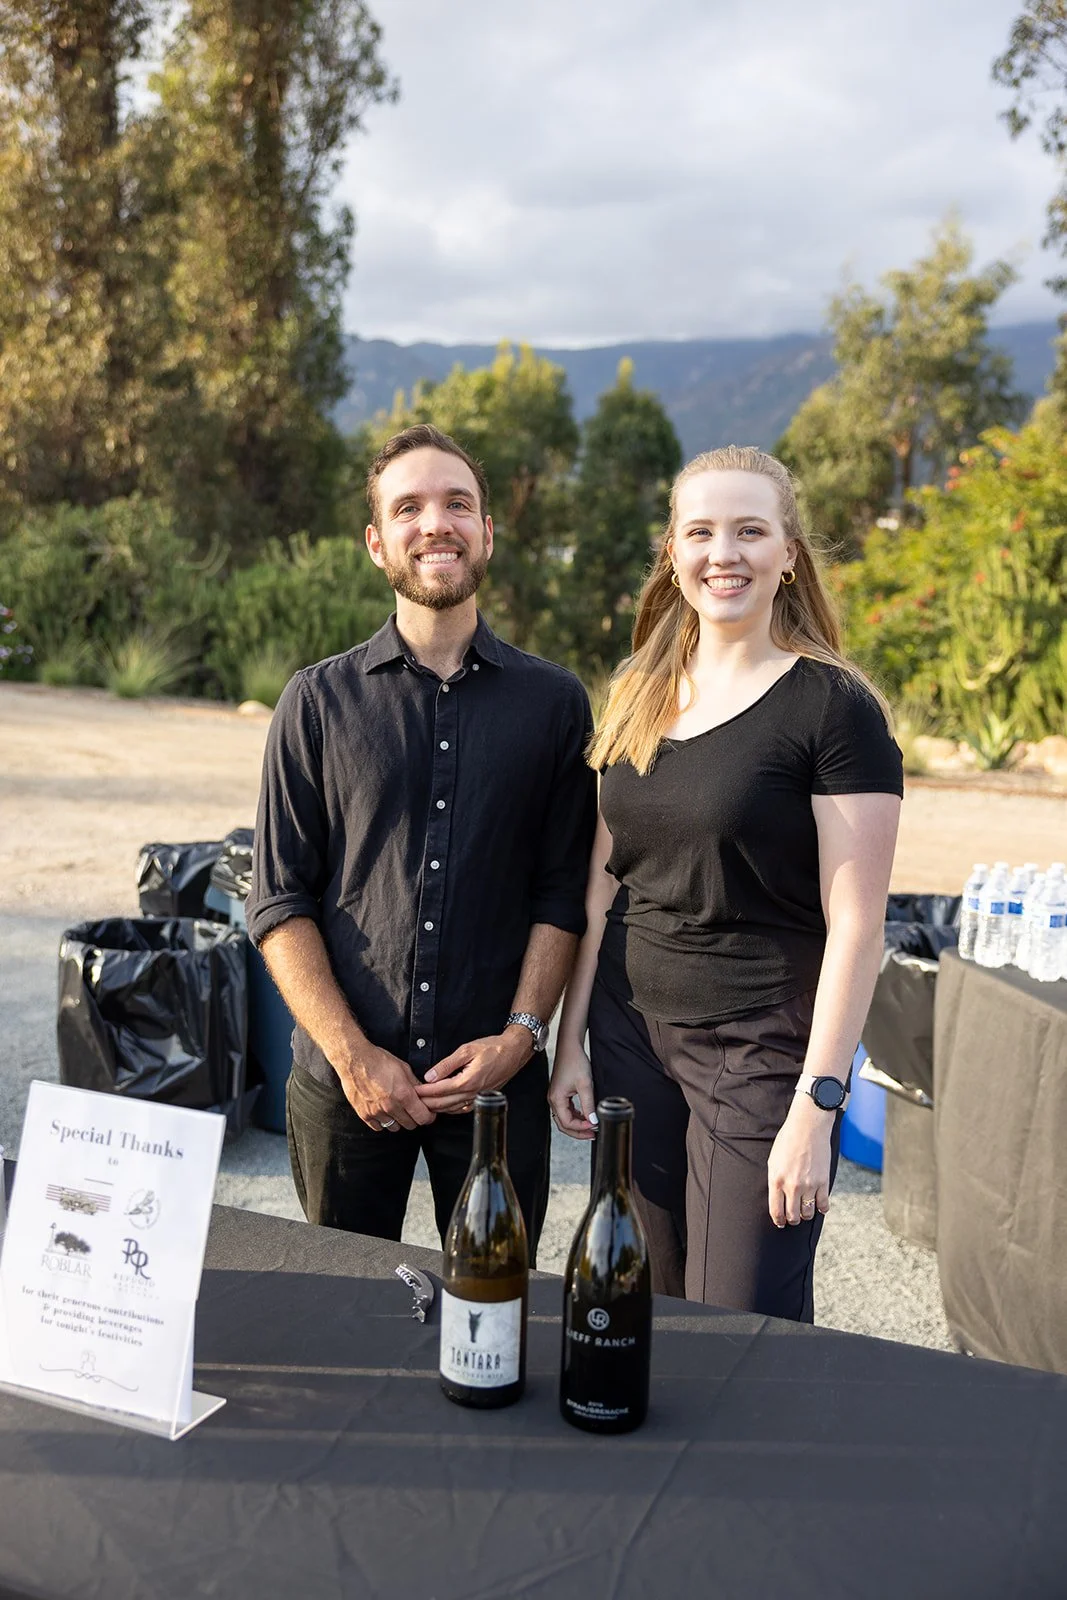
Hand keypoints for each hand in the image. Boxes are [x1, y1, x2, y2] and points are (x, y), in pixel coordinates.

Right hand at [336, 1042, 434, 1132]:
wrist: (355, 1060)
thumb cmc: (378, 1061)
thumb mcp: (403, 1068)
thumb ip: (415, 1084)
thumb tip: (424, 1092)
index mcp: (403, 1094)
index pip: (423, 1117)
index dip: (428, 1116)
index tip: (428, 1114)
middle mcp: (390, 1106)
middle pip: (410, 1125)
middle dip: (414, 1118)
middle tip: (412, 1110)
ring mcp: (376, 1112)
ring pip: (394, 1128)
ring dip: (398, 1121)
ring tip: (396, 1110)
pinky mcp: (364, 1114)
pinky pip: (378, 1127)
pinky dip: (382, 1122)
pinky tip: (383, 1112)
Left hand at [415, 1027, 531, 1113]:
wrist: (514, 1052)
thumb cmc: (493, 1048)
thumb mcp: (467, 1050)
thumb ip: (447, 1064)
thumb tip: (430, 1076)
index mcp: (468, 1081)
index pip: (439, 1090)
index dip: (424, 1092)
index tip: (412, 1090)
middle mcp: (473, 1092)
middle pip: (443, 1104)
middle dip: (426, 1103)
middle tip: (413, 1100)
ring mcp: (478, 1097)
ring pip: (452, 1109)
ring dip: (437, 1108)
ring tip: (424, 1104)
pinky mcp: (482, 1097)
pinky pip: (463, 1109)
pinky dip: (451, 1109)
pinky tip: (444, 1107)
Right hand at [548, 1040, 597, 1139]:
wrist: (570, 1047)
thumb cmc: (575, 1062)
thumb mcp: (585, 1085)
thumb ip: (589, 1105)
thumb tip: (593, 1120)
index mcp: (557, 1099)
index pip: (567, 1122)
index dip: (581, 1128)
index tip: (594, 1126)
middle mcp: (553, 1099)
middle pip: (563, 1124)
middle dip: (578, 1132)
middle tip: (592, 1134)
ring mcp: (556, 1097)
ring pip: (564, 1118)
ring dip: (577, 1125)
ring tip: (591, 1127)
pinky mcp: (560, 1093)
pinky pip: (566, 1111)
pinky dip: (575, 1116)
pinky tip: (586, 1116)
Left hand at [767, 1094, 832, 1227]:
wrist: (807, 1127)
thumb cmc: (787, 1141)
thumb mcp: (773, 1161)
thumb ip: (775, 1181)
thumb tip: (777, 1199)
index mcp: (776, 1180)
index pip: (776, 1211)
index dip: (778, 1220)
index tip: (780, 1223)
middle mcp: (792, 1186)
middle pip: (792, 1216)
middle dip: (792, 1220)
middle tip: (793, 1218)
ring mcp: (808, 1185)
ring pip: (808, 1213)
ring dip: (806, 1215)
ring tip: (805, 1211)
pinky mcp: (823, 1181)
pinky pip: (823, 1204)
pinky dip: (822, 1209)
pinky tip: (820, 1207)